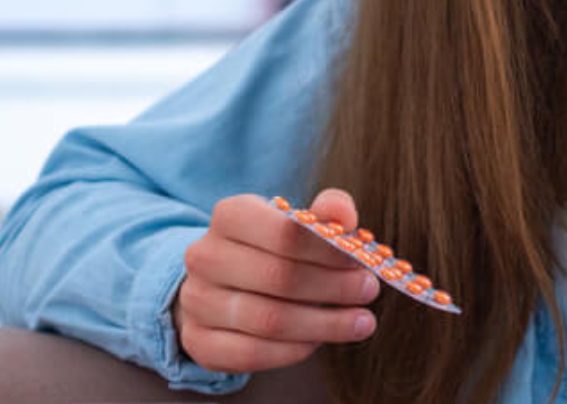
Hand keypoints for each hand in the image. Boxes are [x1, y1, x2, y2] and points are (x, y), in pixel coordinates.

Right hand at [172, 188, 378, 373]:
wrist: (221, 284)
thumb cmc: (270, 249)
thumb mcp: (296, 222)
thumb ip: (326, 214)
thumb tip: (343, 215)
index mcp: (230, 215)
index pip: (285, 233)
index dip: (329, 251)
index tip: (363, 262)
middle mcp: (205, 256)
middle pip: (279, 277)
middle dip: (333, 288)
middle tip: (369, 292)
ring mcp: (196, 300)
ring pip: (268, 319)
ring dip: (324, 324)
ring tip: (361, 321)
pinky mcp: (199, 340)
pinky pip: (252, 353)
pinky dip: (294, 350)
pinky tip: (320, 342)